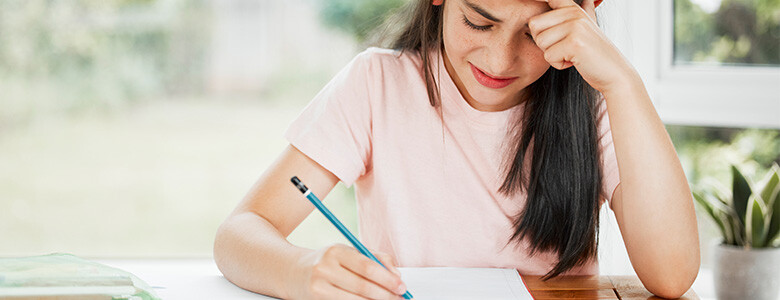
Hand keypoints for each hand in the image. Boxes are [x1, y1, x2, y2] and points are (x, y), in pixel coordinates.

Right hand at [290, 243, 407, 299]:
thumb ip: (374, 258)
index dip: (387, 279)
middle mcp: (324, 269)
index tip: (402, 286)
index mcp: (336, 251)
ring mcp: (318, 288)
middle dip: (386, 295)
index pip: (366, 267)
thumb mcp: (347, 252)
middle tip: (400, 299)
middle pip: (362, 287)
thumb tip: (396, 274)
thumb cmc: (327, 262)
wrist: (292, 272)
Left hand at [529, 0, 640, 93]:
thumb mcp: (589, 27)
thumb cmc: (596, 54)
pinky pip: (549, 56)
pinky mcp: (574, 43)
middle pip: (534, 25)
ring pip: (540, 42)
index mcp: (574, 8)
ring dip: (552, 55)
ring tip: (571, 55)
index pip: (548, 0)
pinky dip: (558, 64)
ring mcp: (575, 26)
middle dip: (543, 42)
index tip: (543, 20)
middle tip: (563, 48)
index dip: (539, 11)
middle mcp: (574, 13)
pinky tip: (574, 62)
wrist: (615, 74)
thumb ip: (584, 11)